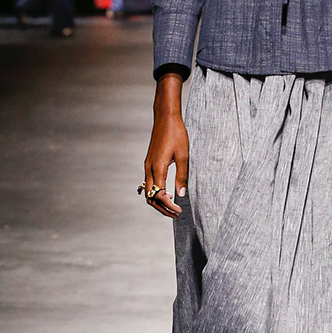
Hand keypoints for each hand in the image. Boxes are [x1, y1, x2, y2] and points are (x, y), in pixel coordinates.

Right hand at [142, 74, 187, 217]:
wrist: (166, 118)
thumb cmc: (177, 134)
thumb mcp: (183, 156)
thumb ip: (182, 176)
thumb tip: (181, 194)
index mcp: (157, 167)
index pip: (158, 195)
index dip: (168, 206)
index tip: (179, 210)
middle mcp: (149, 168)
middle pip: (150, 196)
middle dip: (162, 208)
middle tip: (176, 214)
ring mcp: (147, 165)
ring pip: (148, 190)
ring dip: (158, 201)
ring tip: (172, 207)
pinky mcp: (149, 162)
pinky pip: (149, 182)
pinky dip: (156, 192)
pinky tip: (168, 194)